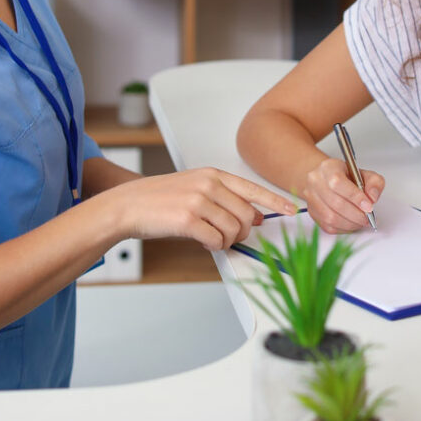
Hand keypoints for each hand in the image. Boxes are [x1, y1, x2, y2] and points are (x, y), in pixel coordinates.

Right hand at [108, 167, 296, 250]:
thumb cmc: (161, 199)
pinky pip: (217, 241)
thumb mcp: (196, 188)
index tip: (292, 210)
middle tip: (228, 236)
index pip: (253, 189)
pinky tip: (201, 241)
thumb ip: (225, 198)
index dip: (275, 201)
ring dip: (226, 241)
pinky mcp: (188, 220)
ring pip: (233, 231)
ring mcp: (199, 201)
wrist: (128, 205)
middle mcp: (209, 185)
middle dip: (243, 232)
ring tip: (210, 237)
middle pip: (247, 216)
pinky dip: (213, 246)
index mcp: (213, 175)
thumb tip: (255, 216)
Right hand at [302, 157, 383, 233]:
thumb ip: (374, 183)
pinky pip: (328, 226)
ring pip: (330, 217)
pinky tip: (351, 223)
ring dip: (350, 223)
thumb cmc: (347, 177)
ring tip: (361, 221)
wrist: (329, 179)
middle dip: (356, 214)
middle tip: (367, 217)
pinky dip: (344, 228)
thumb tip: (372, 198)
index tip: (369, 206)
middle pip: (335, 203)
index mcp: (328, 168)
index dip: (355, 197)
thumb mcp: (365, 174)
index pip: (338, 183)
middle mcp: (315, 181)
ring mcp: (311, 198)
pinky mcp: (312, 212)